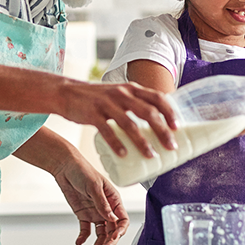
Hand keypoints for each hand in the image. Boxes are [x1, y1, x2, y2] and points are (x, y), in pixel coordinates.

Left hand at [51, 156, 129, 244]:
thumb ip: (102, 203)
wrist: (65, 167)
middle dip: (109, 242)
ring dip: (98, 243)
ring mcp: (95, 213)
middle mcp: (106, 209)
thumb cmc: (82, 170)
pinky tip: (80, 243)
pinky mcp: (83, 215)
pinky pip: (86, 230)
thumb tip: (111, 218)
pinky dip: (83, 238)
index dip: (120, 231)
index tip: (114, 238)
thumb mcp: (94, 186)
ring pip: (101, 233)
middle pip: (112, 230)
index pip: (122, 220)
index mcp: (114, 200)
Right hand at [57, 82, 176, 158]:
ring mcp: (107, 103)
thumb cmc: (97, 98)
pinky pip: (107, 130)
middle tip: (171, 146)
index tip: (178, 127)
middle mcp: (122, 94)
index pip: (157, 97)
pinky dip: (116, 143)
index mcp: (131, 89)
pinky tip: (123, 154)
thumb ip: (134, 103)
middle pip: (148, 112)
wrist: (67, 92)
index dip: (170, 112)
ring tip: (151, 155)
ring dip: (142, 141)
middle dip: (163, 130)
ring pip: (129, 123)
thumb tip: (155, 123)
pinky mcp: (92, 114)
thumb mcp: (118, 94)